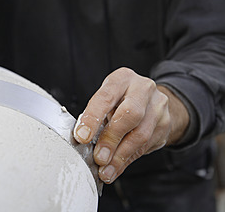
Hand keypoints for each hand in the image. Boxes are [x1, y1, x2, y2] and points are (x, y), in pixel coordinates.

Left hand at [73, 67, 188, 183]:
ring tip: (106, 169)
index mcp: (122, 79)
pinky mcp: (165, 124)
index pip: (106, 97)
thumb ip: (96, 115)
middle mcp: (143, 88)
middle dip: (111, 139)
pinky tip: (116, 168)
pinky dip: (127, 160)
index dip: (92, 118)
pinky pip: (146, 147)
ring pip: (140, 135)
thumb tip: (83, 139)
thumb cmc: (121, 99)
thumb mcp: (107, 99)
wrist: (151, 101)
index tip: (82, 137)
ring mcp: (158, 106)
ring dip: (120, 156)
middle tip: (99, 157)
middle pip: (129, 114)